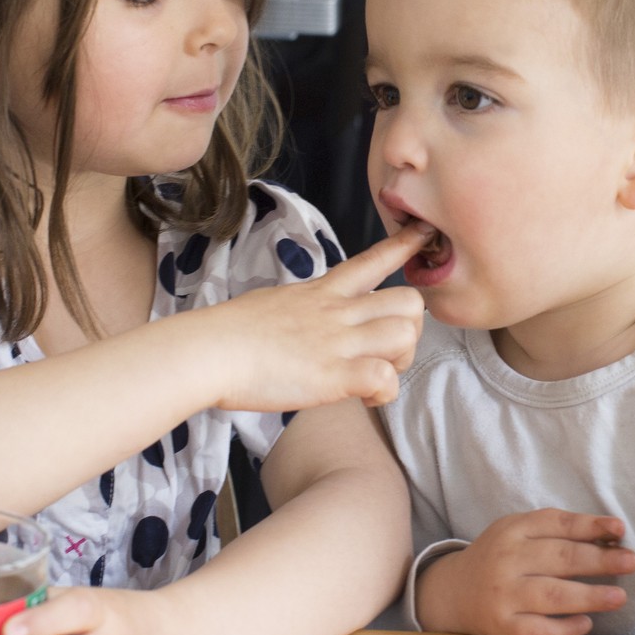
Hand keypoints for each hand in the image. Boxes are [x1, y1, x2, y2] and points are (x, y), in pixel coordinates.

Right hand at [207, 223, 430, 411]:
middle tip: (388, 353)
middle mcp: (337, 312)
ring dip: (401, 362)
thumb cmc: (230, 332)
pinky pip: (384, 379)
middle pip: (408, 302)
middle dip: (411, 330)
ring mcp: (338, 343)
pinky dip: (383, 394)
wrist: (210, 350)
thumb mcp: (276, 304)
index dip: (404, 248)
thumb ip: (306, 310)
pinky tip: (363, 398)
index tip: (425, 235)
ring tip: (375, 377)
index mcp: (322, 292)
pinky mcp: (333, 376)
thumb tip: (310, 324)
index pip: (372, 260)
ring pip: (405, 336)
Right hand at [416, 509, 634, 634]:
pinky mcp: (503, 627)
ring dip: (589, 596)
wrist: (452, 592)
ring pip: (552, 595)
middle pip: (559, 558)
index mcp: (512, 530)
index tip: (619, 528)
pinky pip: (538, 631)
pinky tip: (586, 624)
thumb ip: (556, 531)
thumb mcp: (518, 532)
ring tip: (619, 597)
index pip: (556, 524)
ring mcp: (503, 595)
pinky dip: (565, 630)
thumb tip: (611, 535)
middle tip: (631, 561)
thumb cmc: (500, 559)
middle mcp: (506, 560)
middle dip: (599, 559)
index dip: (590, 525)